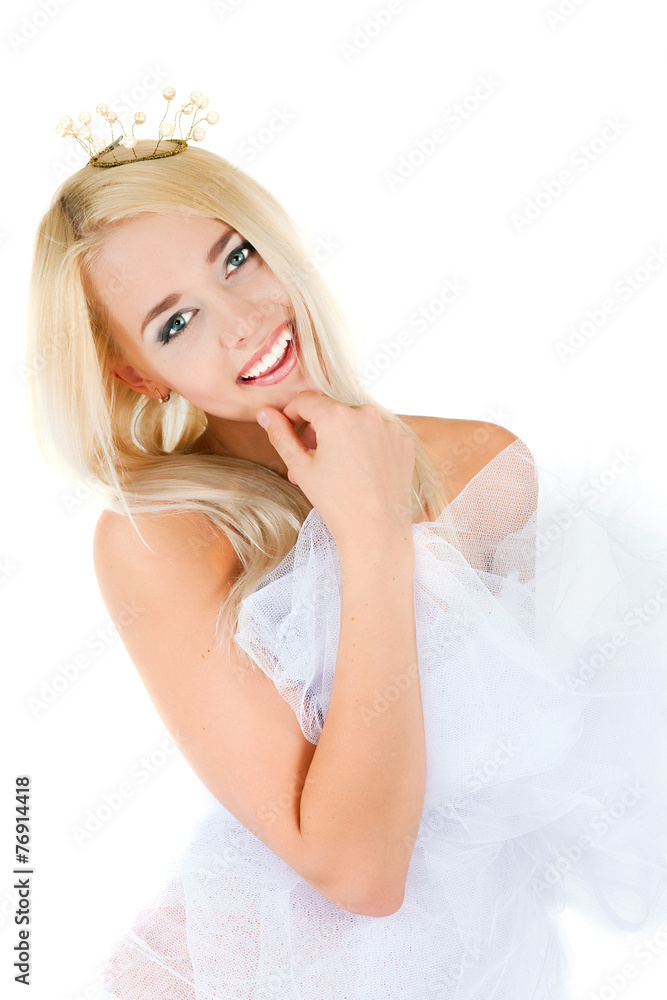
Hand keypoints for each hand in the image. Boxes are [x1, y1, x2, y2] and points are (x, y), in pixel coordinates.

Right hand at [256, 392, 415, 544]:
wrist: (376, 530)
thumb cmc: (337, 503)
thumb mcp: (300, 467)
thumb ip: (280, 435)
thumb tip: (265, 413)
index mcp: (337, 416)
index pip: (305, 401)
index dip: (291, 415)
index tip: (289, 432)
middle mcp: (366, 414)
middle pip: (331, 411)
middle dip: (317, 431)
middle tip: (309, 460)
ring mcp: (389, 428)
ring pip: (355, 423)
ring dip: (341, 437)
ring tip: (334, 468)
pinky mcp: (403, 442)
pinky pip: (377, 434)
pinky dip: (365, 446)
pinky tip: (359, 471)